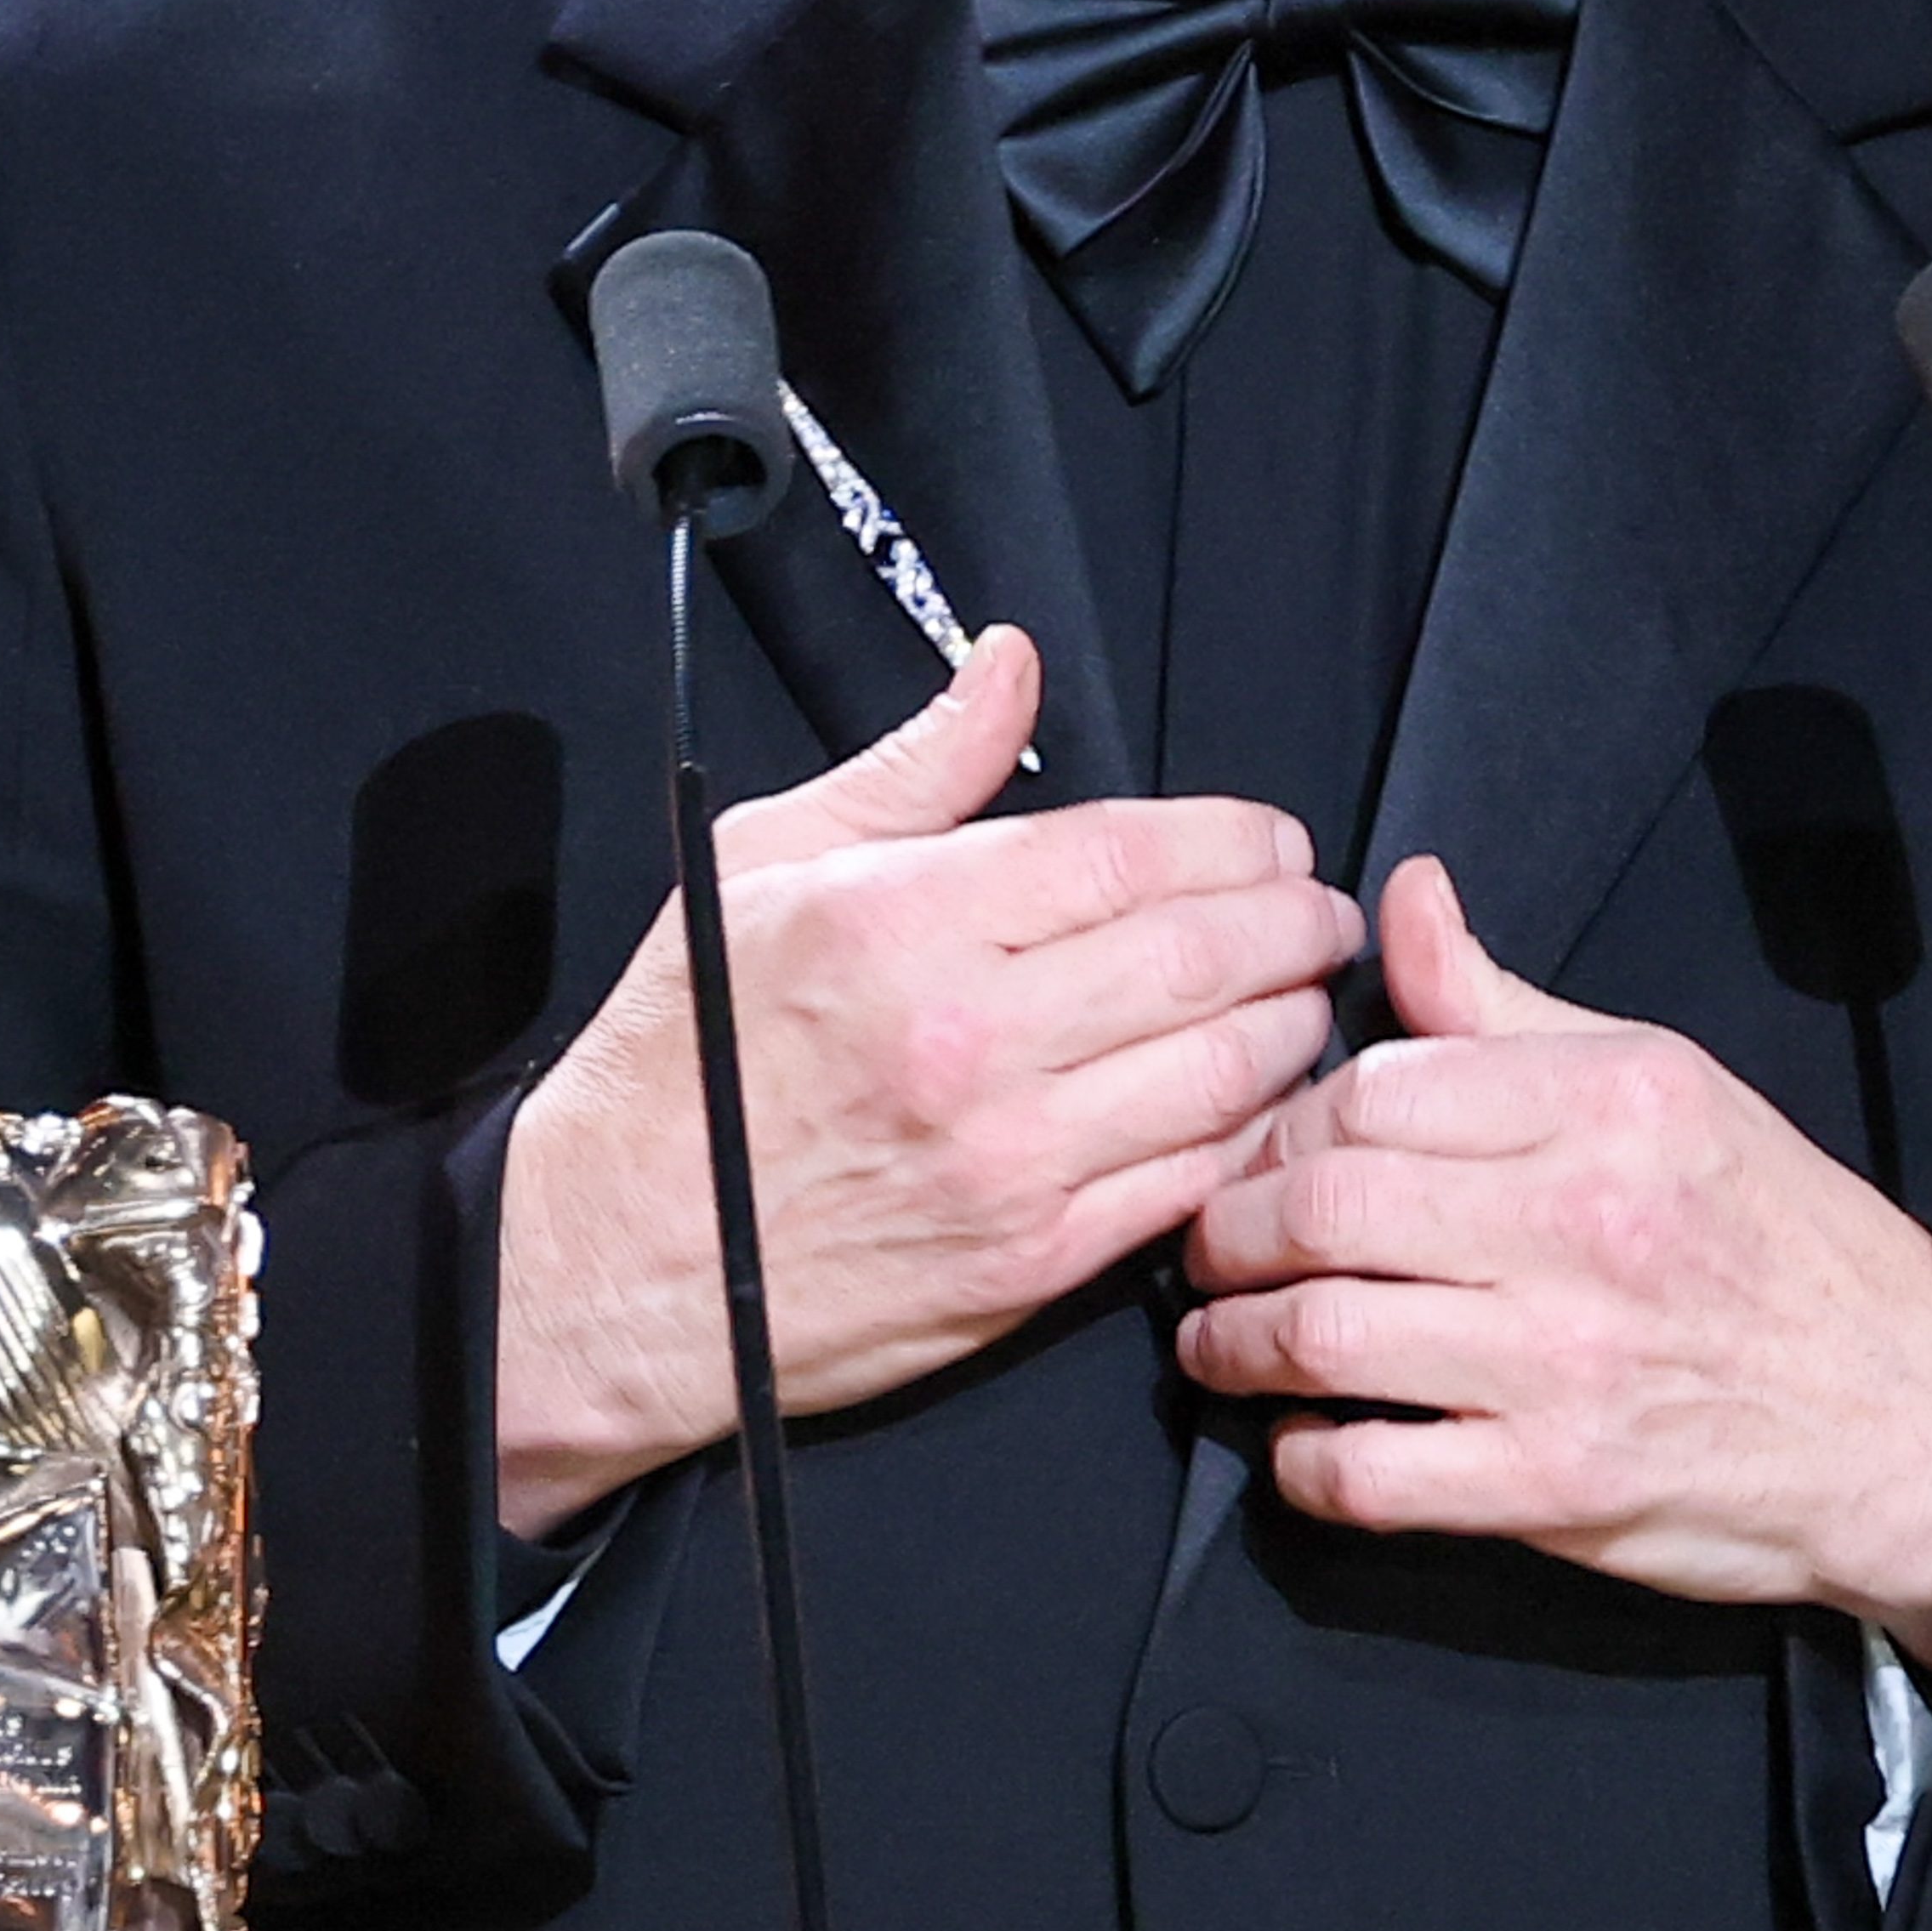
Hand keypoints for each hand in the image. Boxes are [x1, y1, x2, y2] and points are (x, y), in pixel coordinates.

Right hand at [497, 629, 1361, 1533]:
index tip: (1273, 838)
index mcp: (903, 920)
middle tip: (1322, 909)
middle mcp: (968, 1036)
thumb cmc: (678, 1060)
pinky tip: (1260, 1099)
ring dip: (1295, 1022)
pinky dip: (1249, 1132)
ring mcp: (1009, 1160)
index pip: (1135, 852)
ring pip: (1224, 1069)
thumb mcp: (763, 867)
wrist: (608, 1265)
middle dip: (1295, 920)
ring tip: (1307, 994)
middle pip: (1205, 953)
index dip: (1237, 838)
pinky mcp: (1029, 1266)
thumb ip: (913, 767)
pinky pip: (1189, 1181)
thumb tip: (1008, 664)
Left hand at [1178, 855, 1931, 1663]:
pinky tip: (1302, 1439)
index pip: (1370, 1091)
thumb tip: (1399, 897)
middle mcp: (1584, 1223)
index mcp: (1607, 1103)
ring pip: (1323, 1338)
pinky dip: (1305, 1461)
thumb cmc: (1775, 1236)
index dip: (1278, 1124)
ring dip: (1236, 1344)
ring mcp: (1568, 1364)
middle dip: (1229, 1230)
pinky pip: (1373, 1476)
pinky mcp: (1558, 1488)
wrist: (1912, 1415)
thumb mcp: (1662, 1081)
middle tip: (1211, 1247)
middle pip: (1322, 1208)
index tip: (1258, 1153)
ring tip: (1220, 1340)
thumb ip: (1504, 1007)